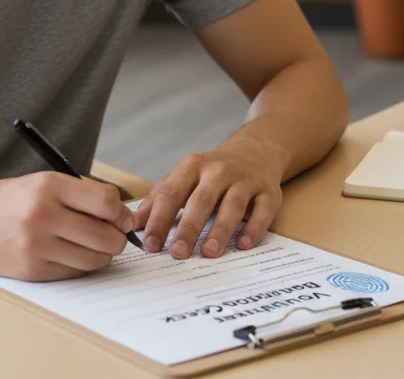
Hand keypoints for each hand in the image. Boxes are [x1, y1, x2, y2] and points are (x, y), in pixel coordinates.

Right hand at [0, 172, 133, 279]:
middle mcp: (43, 214)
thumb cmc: (8, 201)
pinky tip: (70, 254)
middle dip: (117, 239)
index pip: (106, 201)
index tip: (121, 218)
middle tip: (113, 237)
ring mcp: (37, 245)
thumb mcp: (40, 183)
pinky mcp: (32, 270)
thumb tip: (120, 214)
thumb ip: (78, 195)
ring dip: (101, 255)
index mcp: (49, 186)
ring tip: (91, 246)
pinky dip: (80, 266)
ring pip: (94, 259)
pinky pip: (75, 272)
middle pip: (105, 235)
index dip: (121, 213)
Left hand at [133, 139, 285, 259]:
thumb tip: (134, 224)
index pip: (171, 193)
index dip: (158, 219)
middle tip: (177, 252)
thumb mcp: (184, 177)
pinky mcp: (268, 192)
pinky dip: (253, 228)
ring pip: (232, 206)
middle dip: (188, 228)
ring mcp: (245, 180)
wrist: (256, 151)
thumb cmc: (212, 172)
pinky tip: (243, 245)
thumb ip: (159, 199)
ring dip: (220, 230)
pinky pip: (262, 211)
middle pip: (200, 201)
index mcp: (192, 166)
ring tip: (208, 253)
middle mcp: (218, 171)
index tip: (150, 244)